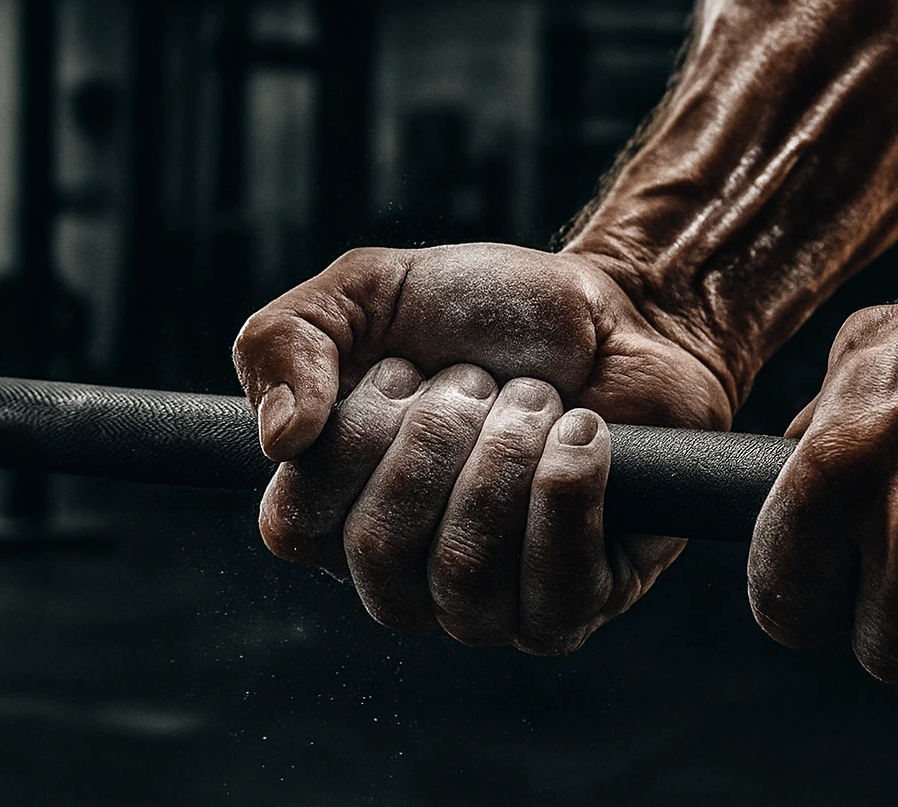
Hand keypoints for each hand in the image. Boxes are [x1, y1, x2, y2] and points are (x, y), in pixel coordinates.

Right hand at [232, 243, 732, 652]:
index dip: (356, 433)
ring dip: (508, 450)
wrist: (618, 310)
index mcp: (337, 514)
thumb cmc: (487, 311)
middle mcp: (403, 579)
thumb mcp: (368, 290)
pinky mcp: (575, 606)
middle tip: (479, 380)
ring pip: (465, 569)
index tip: (407, 366)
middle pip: (380, 549)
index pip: (295, 525)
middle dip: (441, 432)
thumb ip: (285, 340)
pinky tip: (583, 433)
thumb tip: (279, 439)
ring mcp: (487, 607)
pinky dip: (568, 485)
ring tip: (537, 399)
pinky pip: (554, 591)